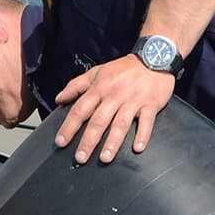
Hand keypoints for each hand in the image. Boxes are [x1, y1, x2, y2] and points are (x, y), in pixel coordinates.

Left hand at [53, 55, 174, 163]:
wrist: (154, 56)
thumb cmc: (124, 68)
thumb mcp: (97, 71)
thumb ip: (76, 85)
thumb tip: (59, 99)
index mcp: (100, 88)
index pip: (80, 109)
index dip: (69, 126)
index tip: (61, 142)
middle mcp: (114, 95)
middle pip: (98, 121)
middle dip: (88, 141)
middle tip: (80, 158)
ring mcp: (133, 101)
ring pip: (121, 124)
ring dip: (112, 142)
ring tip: (105, 158)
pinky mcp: (151, 104)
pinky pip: (146, 122)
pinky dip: (143, 135)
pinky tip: (137, 148)